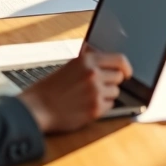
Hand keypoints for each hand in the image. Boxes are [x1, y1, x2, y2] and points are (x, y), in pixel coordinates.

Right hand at [17, 50, 132, 133]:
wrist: (37, 108)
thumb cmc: (51, 88)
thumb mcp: (70, 66)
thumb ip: (89, 60)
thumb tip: (105, 57)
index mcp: (86, 60)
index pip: (119, 59)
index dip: (126, 67)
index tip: (128, 72)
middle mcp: (93, 74)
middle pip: (119, 77)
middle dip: (111, 82)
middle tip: (99, 86)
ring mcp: (95, 92)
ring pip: (116, 92)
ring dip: (106, 94)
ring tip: (89, 96)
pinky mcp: (95, 109)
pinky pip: (110, 105)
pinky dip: (102, 106)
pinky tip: (87, 105)